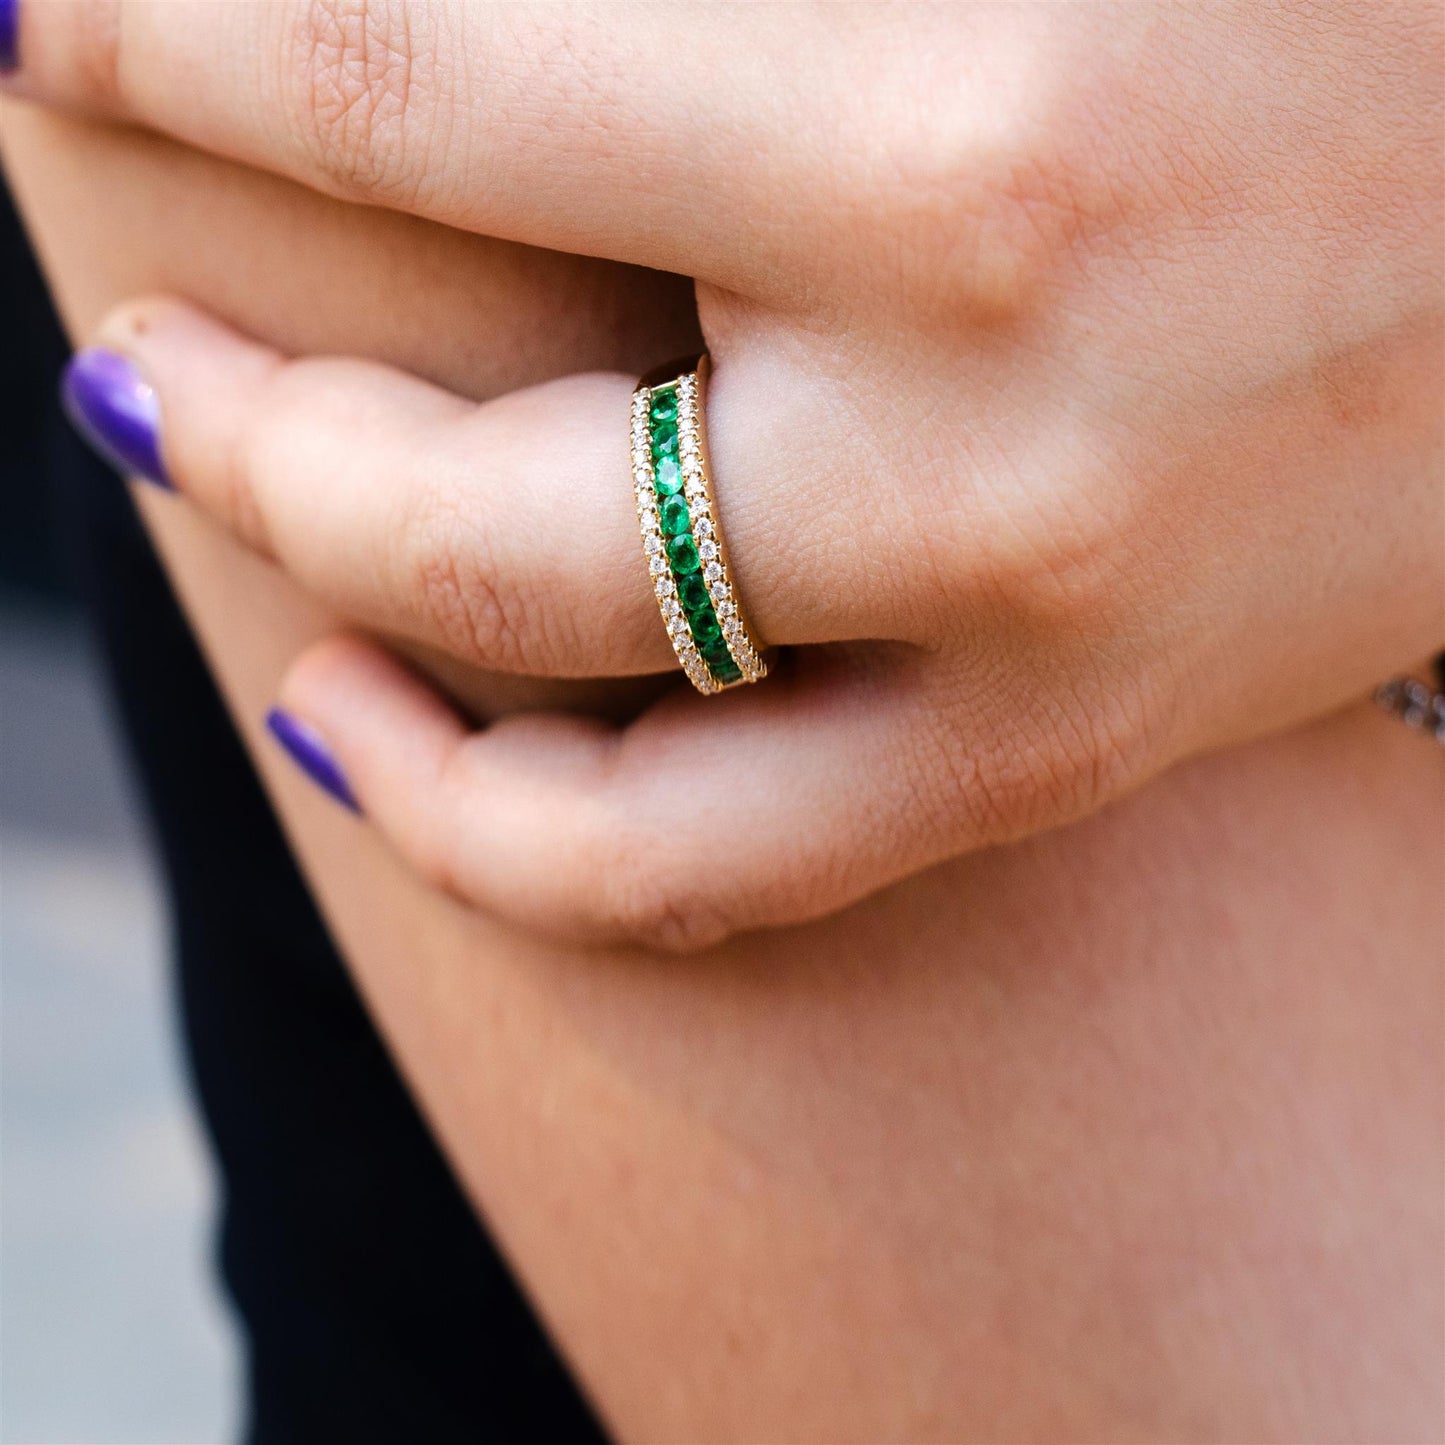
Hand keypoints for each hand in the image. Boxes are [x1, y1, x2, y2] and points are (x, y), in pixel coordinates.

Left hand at [24, 1, 1443, 947]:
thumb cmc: (1295, 13)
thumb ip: (681, 7)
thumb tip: (436, 35)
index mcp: (955, 129)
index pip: (403, 78)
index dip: (162, 39)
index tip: (46, 27)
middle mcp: (985, 433)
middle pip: (447, 483)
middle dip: (226, 411)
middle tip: (131, 365)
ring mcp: (1033, 638)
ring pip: (569, 759)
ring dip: (350, 664)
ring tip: (251, 576)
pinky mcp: (1067, 746)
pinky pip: (722, 864)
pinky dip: (519, 834)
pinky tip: (394, 729)